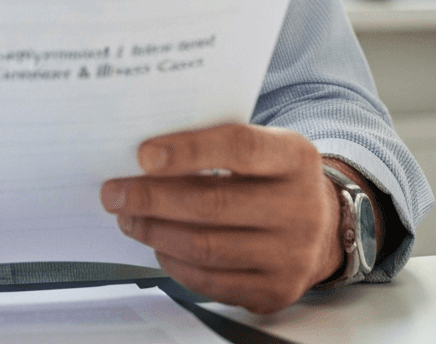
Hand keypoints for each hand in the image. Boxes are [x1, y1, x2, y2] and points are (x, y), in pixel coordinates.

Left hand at [100, 124, 345, 313]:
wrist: (321, 225)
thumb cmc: (272, 175)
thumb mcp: (261, 145)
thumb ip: (214, 143)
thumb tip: (145, 155)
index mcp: (295, 157)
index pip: (238, 147)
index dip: (188, 150)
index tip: (142, 154)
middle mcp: (300, 207)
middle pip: (214, 203)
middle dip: (152, 198)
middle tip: (114, 192)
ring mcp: (292, 255)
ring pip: (207, 247)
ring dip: (155, 232)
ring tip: (127, 217)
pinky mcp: (276, 291)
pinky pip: (212, 282)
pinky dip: (175, 263)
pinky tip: (157, 244)